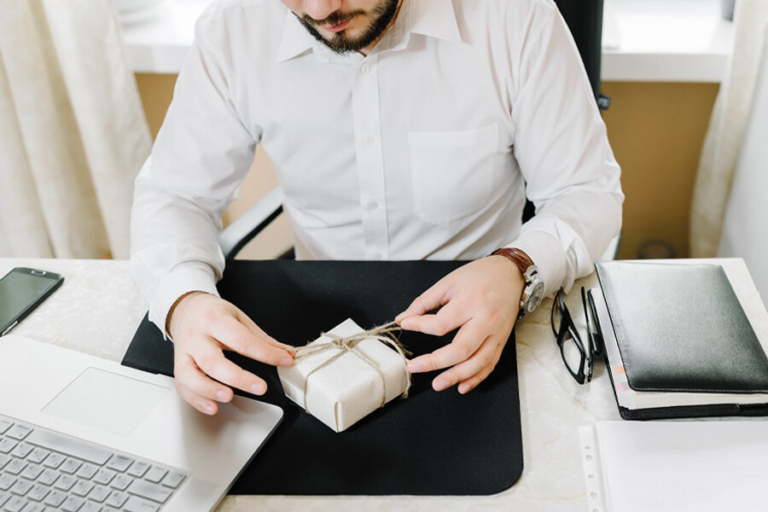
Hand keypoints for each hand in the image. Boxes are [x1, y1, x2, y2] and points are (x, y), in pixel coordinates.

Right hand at [167, 292, 293, 414]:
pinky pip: (182, 386)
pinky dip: (196, 399)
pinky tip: (212, 406)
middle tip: (260, 387)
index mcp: (215, 320)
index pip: (242, 340)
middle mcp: (196, 337)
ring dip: (210, 390)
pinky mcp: (177, 366)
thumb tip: (286, 352)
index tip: (284, 361)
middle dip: (238, 377)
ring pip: (190, 376)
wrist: (186, 309)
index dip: (265, 354)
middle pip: (213, 361)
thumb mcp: (239, 317)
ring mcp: (185, 353)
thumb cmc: (213, 314)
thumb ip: (261, 338)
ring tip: (229, 396)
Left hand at [395, 256, 523, 393]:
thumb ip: (425, 301)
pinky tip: (462, 386)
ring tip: (437, 384)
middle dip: (435, 362)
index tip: (406, 324)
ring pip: (477, 362)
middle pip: (461, 349)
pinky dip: (477, 378)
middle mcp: (486, 321)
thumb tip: (404, 318)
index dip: (420, 326)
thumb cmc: (480, 275)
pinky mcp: (502, 341)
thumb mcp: (450, 281)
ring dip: (456, 376)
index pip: (441, 324)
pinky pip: (490, 364)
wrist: (511, 274)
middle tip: (414, 367)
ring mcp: (496, 333)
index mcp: (470, 302)